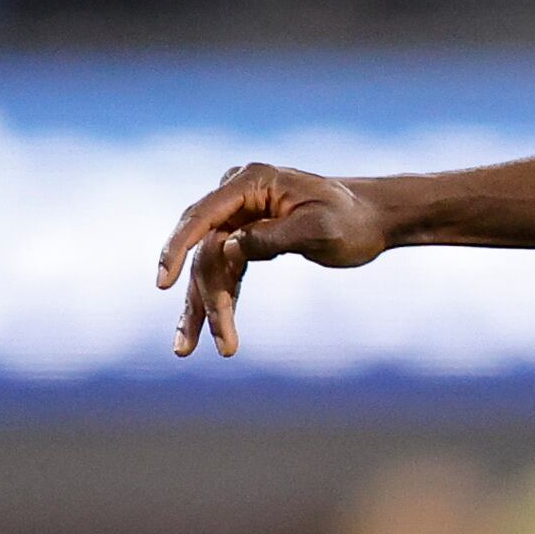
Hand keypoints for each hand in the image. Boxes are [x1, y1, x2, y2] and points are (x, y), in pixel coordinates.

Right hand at [153, 162, 397, 356]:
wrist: (372, 219)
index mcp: (250, 182)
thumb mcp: (318, 228)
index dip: (178, 248)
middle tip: (213, 344)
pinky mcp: (245, 239)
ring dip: (203, 309)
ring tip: (187, 351)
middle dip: (201, 298)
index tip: (163, 283)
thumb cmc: (350, 220)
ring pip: (209, 267)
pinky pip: (224, 274)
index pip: (202, 216)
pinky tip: (217, 334)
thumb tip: (227, 249)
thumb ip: (272, 236)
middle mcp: (237, 196)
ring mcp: (238, 218)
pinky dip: (219, 303)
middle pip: (203, 250)